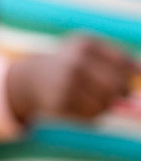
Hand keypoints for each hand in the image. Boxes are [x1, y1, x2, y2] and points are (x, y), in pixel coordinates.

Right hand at [6, 35, 135, 123]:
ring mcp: (66, 85)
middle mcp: (75, 63)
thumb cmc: (70, 63)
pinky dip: (93, 115)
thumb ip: (118, 58)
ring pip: (105, 104)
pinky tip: (82, 106)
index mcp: (86, 44)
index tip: (126, 80)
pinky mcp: (59, 104)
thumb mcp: (90, 51)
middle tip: (116, 94)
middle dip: (121, 92)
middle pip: (116, 85)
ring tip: (97, 100)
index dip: (130, 74)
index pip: (123, 62)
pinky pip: (91, 116)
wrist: (31, 79)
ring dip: (107, 105)